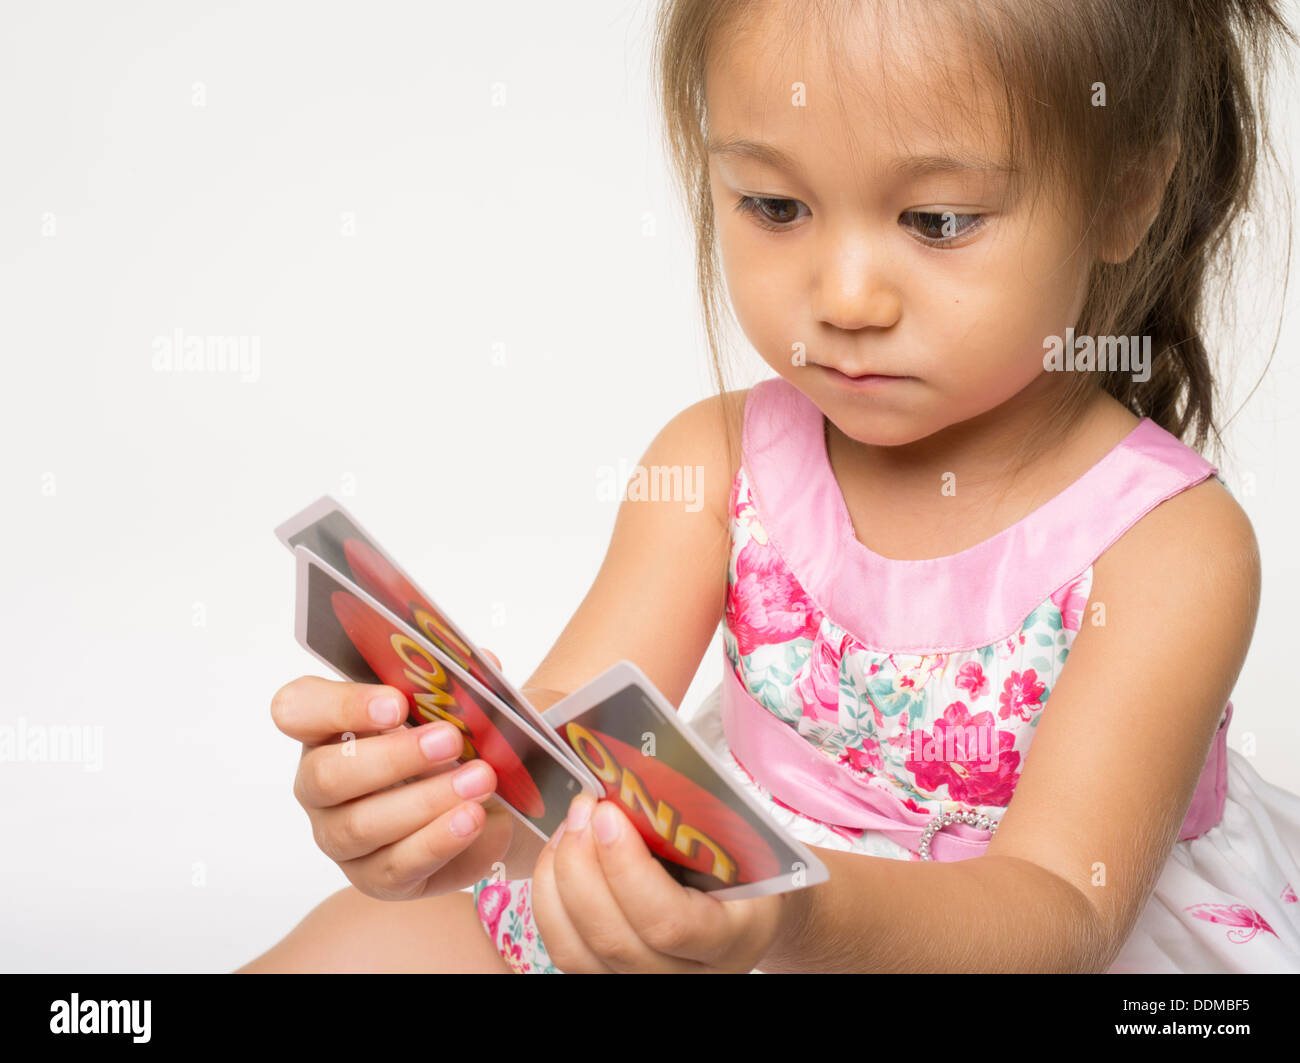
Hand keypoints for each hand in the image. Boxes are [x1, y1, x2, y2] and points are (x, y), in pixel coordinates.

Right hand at [271, 648, 515, 899]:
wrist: (485, 801)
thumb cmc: (451, 742)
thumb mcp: (453, 704)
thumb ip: (457, 681)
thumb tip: (483, 662)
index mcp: (325, 727)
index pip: (297, 709)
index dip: (341, 706)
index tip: (396, 703)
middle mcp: (319, 784)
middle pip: (327, 775)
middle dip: (393, 757)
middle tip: (450, 740)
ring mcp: (340, 836)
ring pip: (362, 825)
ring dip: (426, 800)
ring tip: (480, 780)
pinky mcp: (375, 877)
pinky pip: (398, 865)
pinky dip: (439, 840)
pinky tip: (473, 819)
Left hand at [530, 793, 788, 972]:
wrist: (749, 910)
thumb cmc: (748, 863)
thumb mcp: (745, 841)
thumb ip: (700, 820)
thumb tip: (633, 780)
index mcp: (734, 937)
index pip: (669, 922)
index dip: (627, 869)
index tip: (608, 813)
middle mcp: (689, 975)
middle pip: (614, 940)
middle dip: (582, 865)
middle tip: (583, 808)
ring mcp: (646, 981)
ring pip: (578, 952)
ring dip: (560, 879)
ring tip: (569, 826)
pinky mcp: (611, 976)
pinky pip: (565, 951)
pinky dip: (549, 900)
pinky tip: (559, 855)